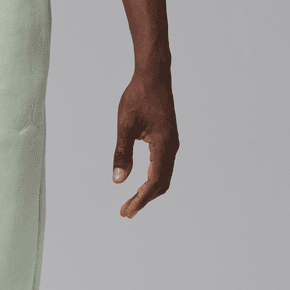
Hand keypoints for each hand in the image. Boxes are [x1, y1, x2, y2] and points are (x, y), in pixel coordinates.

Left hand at [112, 67, 178, 217]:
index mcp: (163, 145)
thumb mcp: (125, 127)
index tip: (126, 211)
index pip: (153, 182)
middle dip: (144, 200)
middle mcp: (171, 147)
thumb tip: (118, 180)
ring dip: (148, 192)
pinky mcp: (167, 140)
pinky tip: (140, 184)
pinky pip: (162, 167)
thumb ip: (122, 154)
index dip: (140, 199)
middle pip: (161, 184)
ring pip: (163, 176)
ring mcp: (171, 144)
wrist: (154, 76)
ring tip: (131, 203)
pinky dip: (152, 180)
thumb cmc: (138, 97)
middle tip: (126, 213)